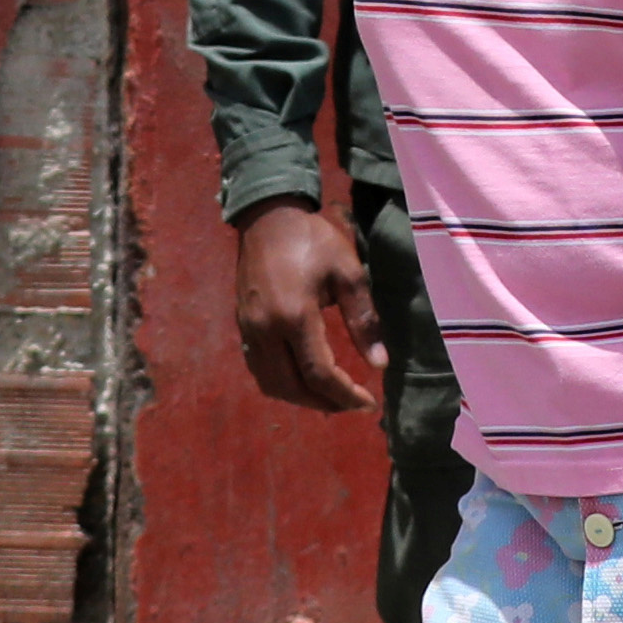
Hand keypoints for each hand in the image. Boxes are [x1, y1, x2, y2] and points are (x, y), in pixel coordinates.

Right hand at [235, 204, 385, 416]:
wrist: (267, 218)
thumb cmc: (313, 241)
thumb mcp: (348, 273)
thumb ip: (364, 320)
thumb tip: (379, 364)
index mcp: (295, 316)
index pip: (318, 373)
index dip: (344, 395)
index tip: (368, 403)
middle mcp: (266, 330)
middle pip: (292, 387)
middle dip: (324, 403)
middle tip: (352, 404)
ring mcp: (250, 330)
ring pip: (272, 384)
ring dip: (301, 398)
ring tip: (330, 397)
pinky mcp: (243, 327)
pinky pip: (259, 369)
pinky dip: (282, 384)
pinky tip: (303, 380)